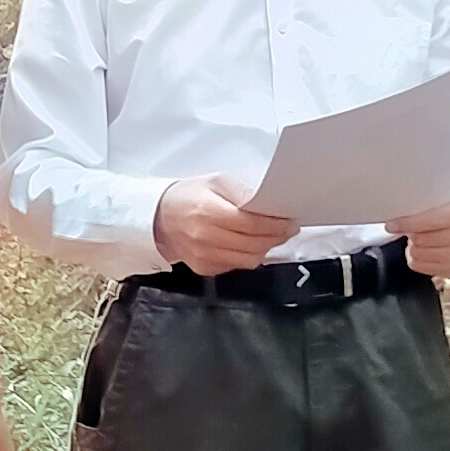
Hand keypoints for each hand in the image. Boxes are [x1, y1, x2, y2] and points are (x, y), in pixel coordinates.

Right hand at [155, 174, 293, 277]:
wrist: (159, 218)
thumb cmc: (188, 196)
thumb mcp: (215, 182)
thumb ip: (242, 192)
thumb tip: (268, 204)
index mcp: (208, 212)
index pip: (251, 224)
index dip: (275, 225)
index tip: (290, 223)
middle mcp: (205, 237)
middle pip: (253, 244)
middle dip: (276, 238)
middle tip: (287, 230)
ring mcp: (204, 256)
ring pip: (248, 260)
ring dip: (265, 249)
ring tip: (272, 237)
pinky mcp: (204, 268)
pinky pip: (235, 266)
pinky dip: (248, 257)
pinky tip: (251, 245)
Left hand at [388, 196, 449, 276]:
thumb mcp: (445, 198)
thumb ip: (424, 206)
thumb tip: (397, 217)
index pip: (429, 220)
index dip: (407, 223)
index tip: (391, 225)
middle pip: (422, 240)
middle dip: (411, 233)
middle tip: (413, 227)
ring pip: (419, 255)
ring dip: (413, 246)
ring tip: (420, 237)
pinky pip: (422, 267)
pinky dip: (416, 258)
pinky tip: (423, 248)